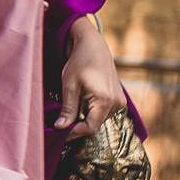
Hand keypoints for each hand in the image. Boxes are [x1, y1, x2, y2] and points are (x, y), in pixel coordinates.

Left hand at [56, 19, 128, 135]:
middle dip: (77, 125)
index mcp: (105, 100)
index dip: (74, 132)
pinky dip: (91, 112)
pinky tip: (80, 104)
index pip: (90, 127)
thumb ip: (67, 108)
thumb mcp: (69, 86)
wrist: (93, 46)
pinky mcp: (119, 99)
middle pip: (95, 124)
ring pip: (99, 119)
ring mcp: (120, 101)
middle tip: (61, 124)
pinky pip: (103, 112)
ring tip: (70, 110)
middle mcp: (117, 103)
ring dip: (84, 118)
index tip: (59, 133)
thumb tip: (61, 127)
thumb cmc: (79, 62)